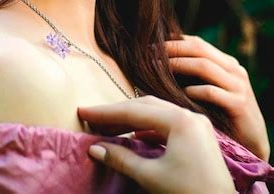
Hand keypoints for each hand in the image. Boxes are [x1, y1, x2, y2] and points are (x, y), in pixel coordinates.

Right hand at [77, 95, 235, 193]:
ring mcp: (197, 124)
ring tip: (109, 128)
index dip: (106, 112)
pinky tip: (135, 136)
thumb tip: (94, 149)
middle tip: (93, 118)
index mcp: (179, 120)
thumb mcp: (151, 177)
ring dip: (133, 119)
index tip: (84, 111)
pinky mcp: (200, 136)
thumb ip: (121, 159)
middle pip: (146, 106)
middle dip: (118, 113)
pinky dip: (149, 127)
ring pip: (157, 113)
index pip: (135, 111)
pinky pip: (169, 123)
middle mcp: (190, 115)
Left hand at [164, 33, 269, 160]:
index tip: (152, 45)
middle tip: (151, 53)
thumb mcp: (211, 90)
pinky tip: (181, 93)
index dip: (174, 41)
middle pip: (199, 49)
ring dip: (179, 65)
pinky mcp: (239, 104)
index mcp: (227, 63)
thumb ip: (195, 76)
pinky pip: (212, 92)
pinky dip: (194, 90)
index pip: (198, 43)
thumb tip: (160, 65)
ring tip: (160, 69)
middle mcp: (234, 70)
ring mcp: (238, 86)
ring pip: (204, 66)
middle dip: (173, 48)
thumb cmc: (224, 116)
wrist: (252, 142)